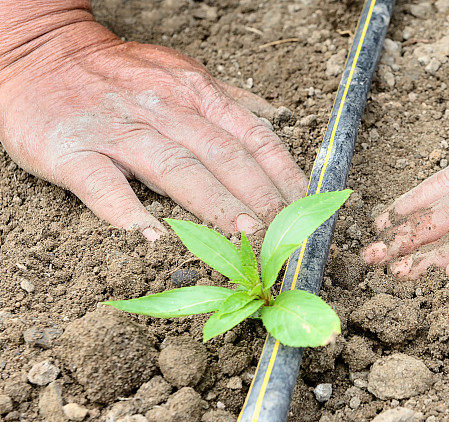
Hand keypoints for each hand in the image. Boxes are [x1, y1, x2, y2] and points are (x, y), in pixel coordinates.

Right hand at [0, 18, 306, 239]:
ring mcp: (118, 129)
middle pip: (223, 156)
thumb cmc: (118, 74)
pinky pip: (102, 183)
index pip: (254, 137)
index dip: (284, 176)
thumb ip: (230, 102)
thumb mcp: (182, 75)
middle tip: (285, 234)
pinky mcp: (72, 150)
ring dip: (213, 203)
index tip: (307, 210)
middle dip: (259, 196)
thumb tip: (278, 117)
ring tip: (244, 235)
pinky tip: (151, 236)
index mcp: (197, 95)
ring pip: (175, 168)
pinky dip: (126, 210)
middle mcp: (164, 109)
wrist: (39, 54)